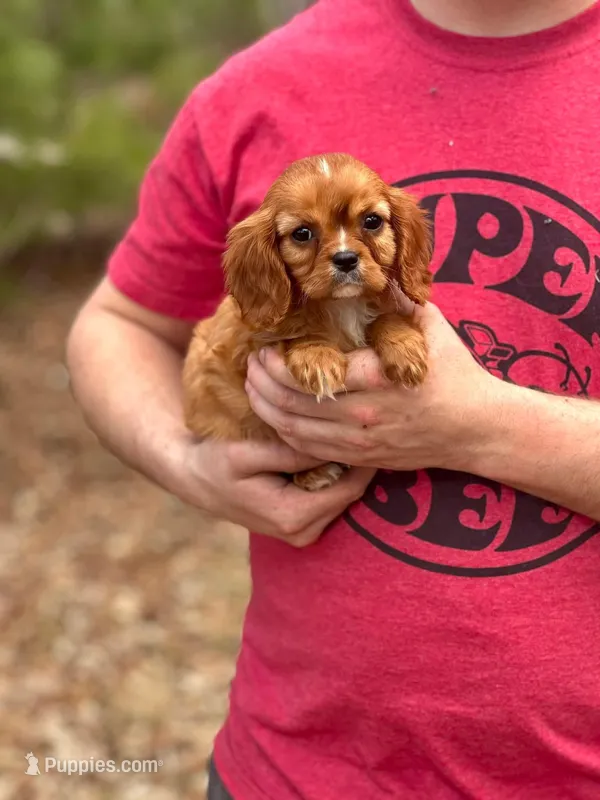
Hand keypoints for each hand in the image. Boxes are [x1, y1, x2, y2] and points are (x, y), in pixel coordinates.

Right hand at [173, 435, 374, 545]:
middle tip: (365, 425)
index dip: (364, 458)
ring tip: (349, 434)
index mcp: (292, 516)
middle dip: (359, 461)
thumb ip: (289, 453)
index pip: (349, 488)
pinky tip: (330, 451)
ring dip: (348, 468)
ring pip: (344, 497)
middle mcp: (302, 533)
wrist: (195, 479)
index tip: (371, 427)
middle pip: (351, 494)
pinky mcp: (301, 527)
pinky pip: (331, 499)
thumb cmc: (216, 462)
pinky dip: (335, 476)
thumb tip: (331, 445)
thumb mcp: (246, 453)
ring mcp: (302, 534)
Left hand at [245, 303, 495, 471]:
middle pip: (291, 404)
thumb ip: (395, 298)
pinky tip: (276, 417)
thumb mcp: (428, 327)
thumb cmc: (455, 373)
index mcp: (376, 378)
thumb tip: (367, 266)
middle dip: (261, 384)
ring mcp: (360, 442)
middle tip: (251, 365)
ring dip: (266, 409)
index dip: (276, 364)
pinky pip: (310, 452)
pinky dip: (285, 434)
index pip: (307, 375)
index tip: (265, 348)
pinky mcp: (361, 459)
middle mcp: (363, 415)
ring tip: (254, 388)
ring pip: (294, 432)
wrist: (477, 428)